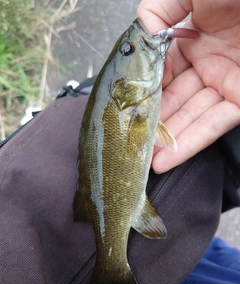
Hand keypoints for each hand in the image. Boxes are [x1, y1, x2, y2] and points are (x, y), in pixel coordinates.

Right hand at [138, 0, 239, 172]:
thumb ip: (157, 11)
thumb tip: (143, 39)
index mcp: (193, 39)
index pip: (163, 72)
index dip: (146, 90)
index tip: (130, 107)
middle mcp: (208, 63)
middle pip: (175, 100)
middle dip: (155, 122)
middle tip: (135, 141)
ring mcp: (226, 83)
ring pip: (192, 117)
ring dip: (169, 141)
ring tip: (146, 159)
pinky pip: (213, 124)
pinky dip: (191, 143)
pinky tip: (168, 158)